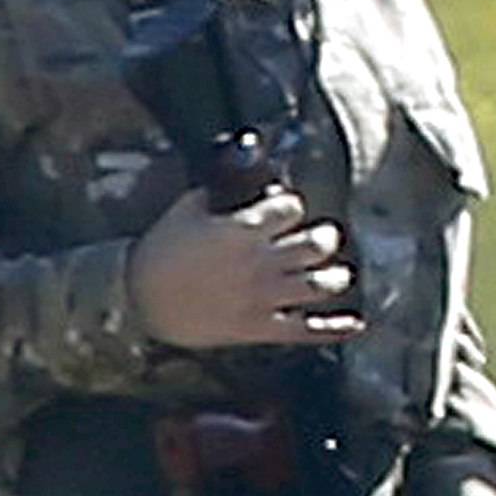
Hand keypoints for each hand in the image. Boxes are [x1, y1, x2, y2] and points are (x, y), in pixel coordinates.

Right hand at [129, 186, 362, 350]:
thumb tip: (242, 164)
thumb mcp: (188, 207)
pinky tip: (355, 324)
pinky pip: (305, 331)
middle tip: (320, 239)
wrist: (139, 300)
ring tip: (336, 274)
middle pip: (317, 244)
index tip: (283, 210)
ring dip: (335, 277)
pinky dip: (334, 329)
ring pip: (320, 285)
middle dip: (324, 237)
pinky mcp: (259, 327)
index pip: (292, 207)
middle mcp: (261, 262)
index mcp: (245, 229)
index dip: (290, 206)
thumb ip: (221, 187)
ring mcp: (263, 297)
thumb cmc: (162, 249)